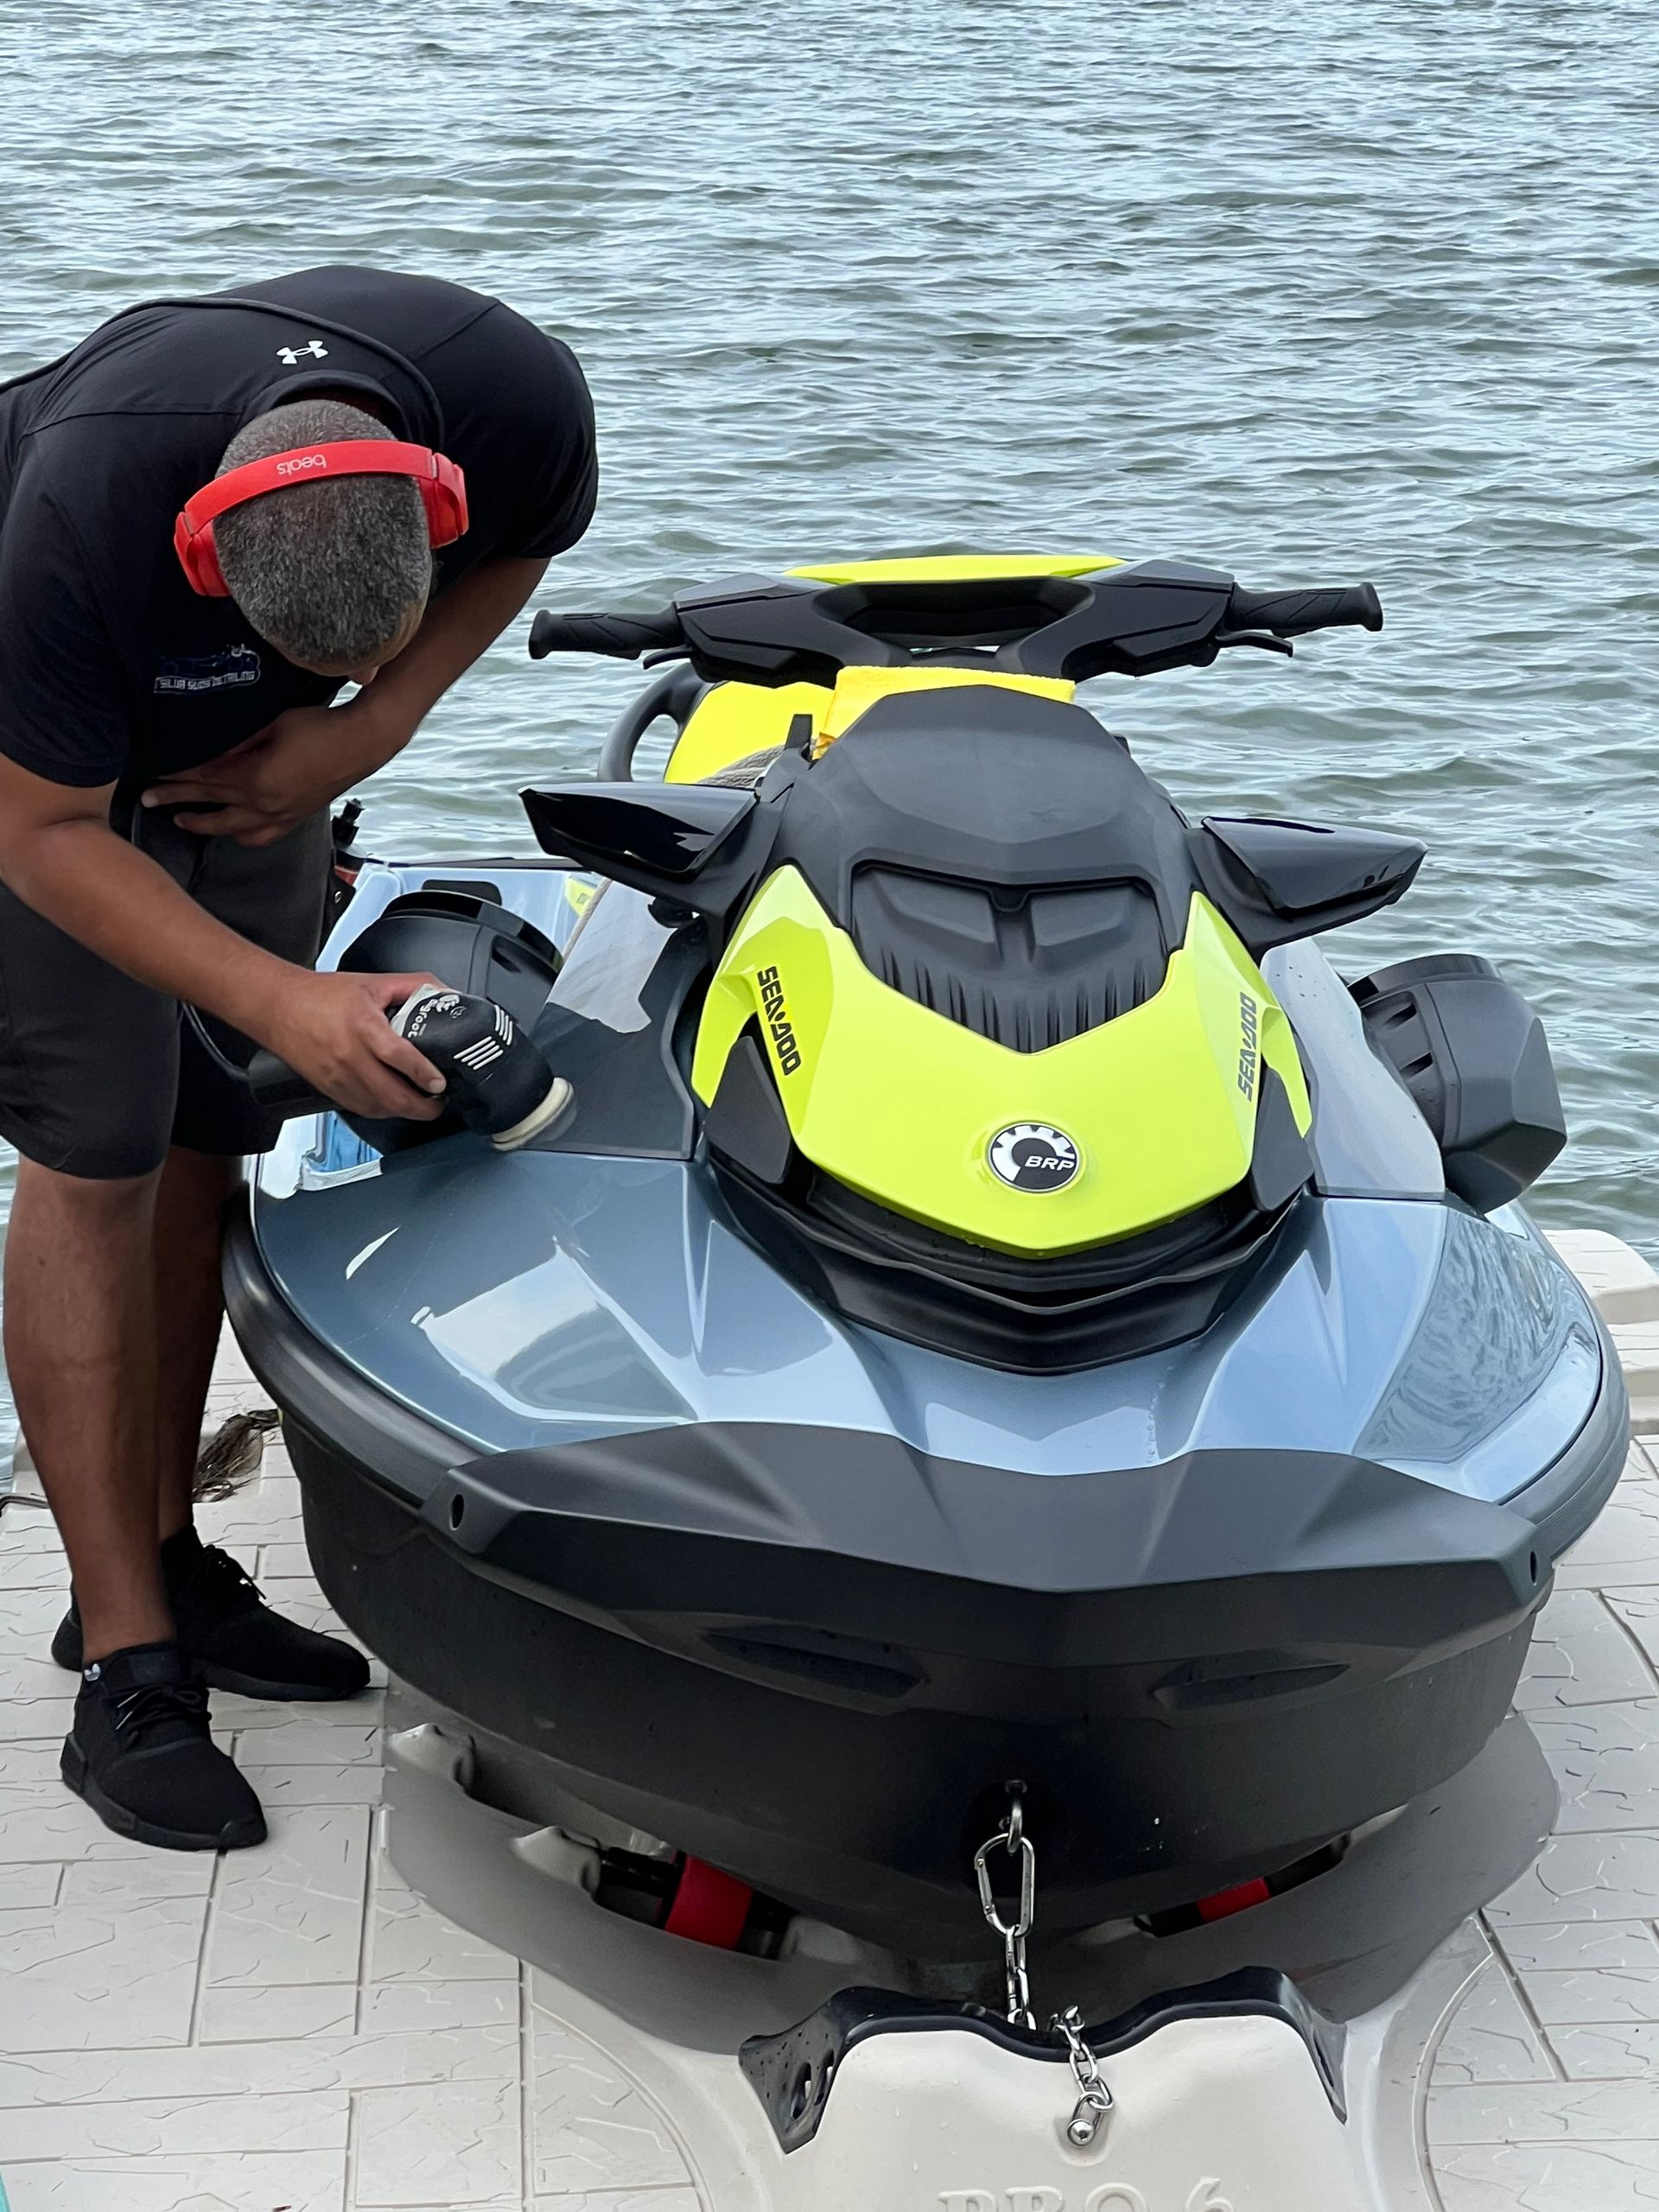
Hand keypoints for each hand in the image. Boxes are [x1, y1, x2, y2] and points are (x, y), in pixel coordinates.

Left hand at [140, 704, 395, 845]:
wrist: (361, 743)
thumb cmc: (319, 726)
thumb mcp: (271, 725)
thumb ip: (237, 742)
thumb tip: (209, 751)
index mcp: (256, 778)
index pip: (204, 779)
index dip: (176, 777)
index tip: (154, 774)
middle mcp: (265, 803)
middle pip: (210, 803)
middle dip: (175, 801)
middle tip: (146, 800)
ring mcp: (281, 815)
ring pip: (232, 828)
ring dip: (203, 825)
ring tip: (181, 821)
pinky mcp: (295, 818)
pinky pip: (262, 836)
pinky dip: (241, 836)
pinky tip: (233, 833)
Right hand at [259, 969, 449, 1120]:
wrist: (277, 1007)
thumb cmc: (320, 995)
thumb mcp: (373, 982)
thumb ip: (413, 986)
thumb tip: (445, 995)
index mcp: (362, 1025)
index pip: (398, 1057)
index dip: (423, 1073)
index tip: (439, 1083)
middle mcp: (348, 1055)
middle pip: (391, 1095)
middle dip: (422, 1106)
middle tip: (437, 1102)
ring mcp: (337, 1077)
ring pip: (377, 1108)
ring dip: (403, 1111)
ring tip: (421, 1105)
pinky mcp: (329, 1089)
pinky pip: (361, 1109)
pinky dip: (381, 1111)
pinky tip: (393, 1104)